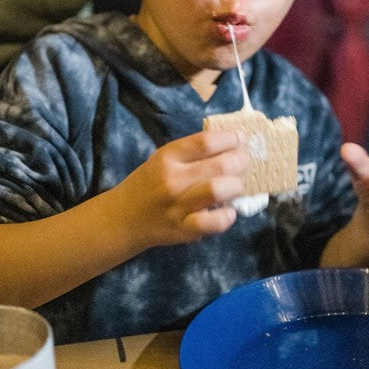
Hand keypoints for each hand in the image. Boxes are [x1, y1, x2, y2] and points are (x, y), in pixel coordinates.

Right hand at [115, 129, 247, 250]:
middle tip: (245, 162)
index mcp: (168, 156)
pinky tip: (229, 211)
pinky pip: (212, 223)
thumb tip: (231, 142)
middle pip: (219, 165)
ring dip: (236, 186)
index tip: (240, 138)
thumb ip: (191, 152)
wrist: (123, 217)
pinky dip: (227, 217)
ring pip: (218, 190)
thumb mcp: (162, 159)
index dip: (230, 138)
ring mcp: (178, 206)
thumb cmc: (150, 183)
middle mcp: (172, 179)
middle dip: (241, 161)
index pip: (206, 142)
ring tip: (237, 185)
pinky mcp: (183, 229)